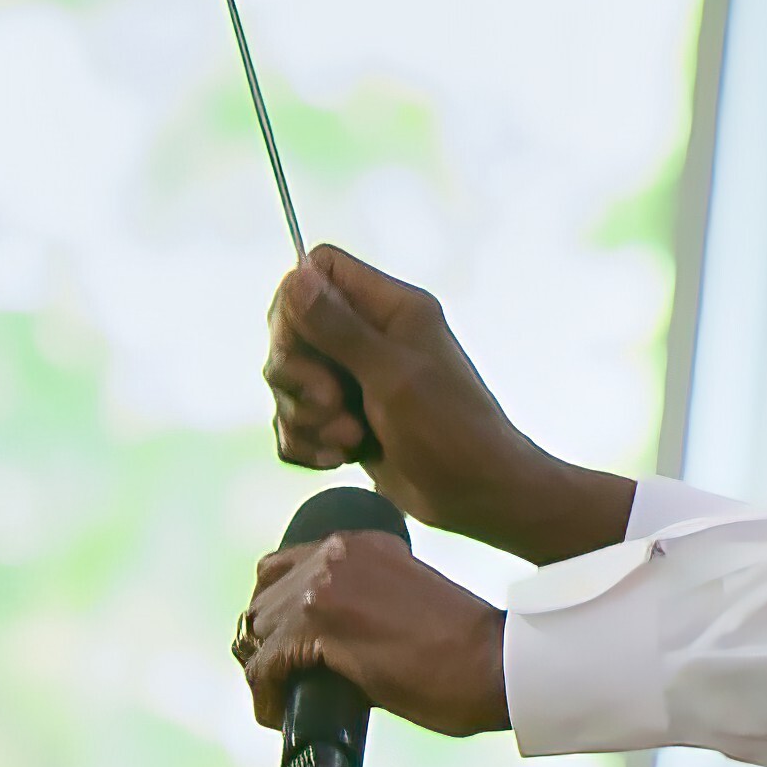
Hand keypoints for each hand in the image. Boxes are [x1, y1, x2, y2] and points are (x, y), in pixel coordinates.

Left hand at [238, 526, 507, 743]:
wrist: (495, 662)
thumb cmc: (463, 649)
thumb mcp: (404, 600)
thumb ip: (365, 603)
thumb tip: (325, 643)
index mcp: (358, 543)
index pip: (282, 568)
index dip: (275, 614)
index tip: (282, 649)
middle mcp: (336, 553)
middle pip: (263, 599)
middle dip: (265, 643)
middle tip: (281, 682)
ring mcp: (326, 586)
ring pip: (257, 631)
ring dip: (263, 670)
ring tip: (282, 702)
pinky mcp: (321, 626)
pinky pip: (263, 665)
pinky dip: (265, 695)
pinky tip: (279, 716)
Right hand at [266, 249, 625, 556]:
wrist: (477, 496)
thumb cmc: (450, 430)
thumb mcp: (392, 374)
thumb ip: (339, 327)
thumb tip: (295, 276)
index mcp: (389, 308)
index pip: (319, 269)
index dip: (296, 304)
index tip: (301, 347)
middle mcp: (368, 337)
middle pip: (292, 332)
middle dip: (300, 378)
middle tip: (334, 404)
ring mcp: (354, 382)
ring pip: (290, 385)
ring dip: (307, 419)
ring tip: (350, 440)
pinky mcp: (343, 423)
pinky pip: (296, 425)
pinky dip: (308, 445)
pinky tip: (338, 460)